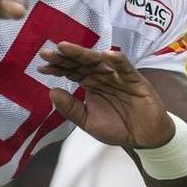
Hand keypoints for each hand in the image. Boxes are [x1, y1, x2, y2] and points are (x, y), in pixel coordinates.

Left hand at [39, 42, 174, 148]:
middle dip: (65, 57)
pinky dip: (118, 60)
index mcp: (92, 85)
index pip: (72, 72)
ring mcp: (119, 77)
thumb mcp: (88, 122)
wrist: (144, 137)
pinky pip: (126, 68)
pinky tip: (106, 55)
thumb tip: (52, 91)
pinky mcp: (135, 80)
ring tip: (66, 48)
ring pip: (99, 62)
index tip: (41, 65)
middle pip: (82, 63)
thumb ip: (71, 109)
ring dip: (83, 54)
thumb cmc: (118, 128)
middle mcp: (103, 77)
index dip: (58, 68)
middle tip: (47, 52)